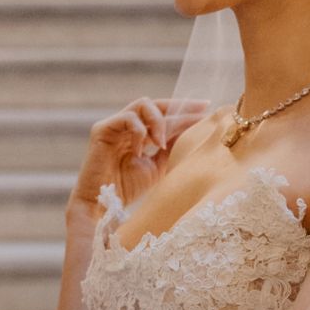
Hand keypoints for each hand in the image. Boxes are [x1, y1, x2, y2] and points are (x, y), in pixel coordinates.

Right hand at [69, 98, 207, 218]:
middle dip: (179, 106)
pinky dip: (140, 131)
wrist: (102, 205)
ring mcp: (114, 125)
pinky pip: (127, 118)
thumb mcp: (158, 167)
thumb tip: (193, 132)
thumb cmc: (127, 189)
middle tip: (200, 111)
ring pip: (142, 104)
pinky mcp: (102, 130)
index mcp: (139, 133)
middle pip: (155, 104)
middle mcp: (126, 125)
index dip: (184, 110)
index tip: (207, 110)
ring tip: (162, 143)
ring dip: (158, 121)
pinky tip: (142, 150)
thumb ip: (171, 148)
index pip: (163, 114)